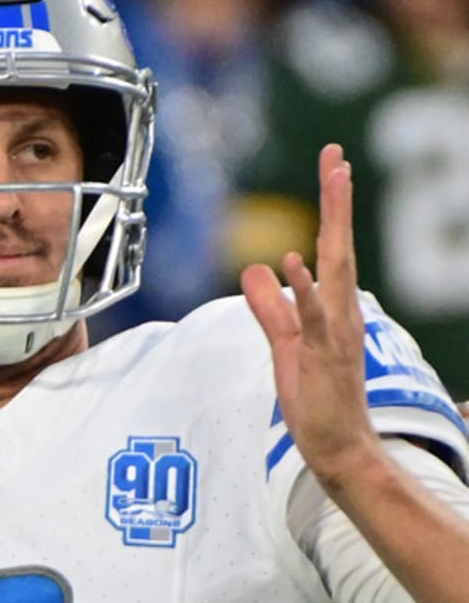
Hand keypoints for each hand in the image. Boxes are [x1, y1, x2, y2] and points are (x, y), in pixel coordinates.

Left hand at [240, 144, 376, 488]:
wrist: (339, 446)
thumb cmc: (317, 398)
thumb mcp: (285, 344)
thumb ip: (270, 308)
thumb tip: (257, 270)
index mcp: (335, 307)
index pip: (331, 249)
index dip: (331, 207)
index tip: (332, 164)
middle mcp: (343, 312)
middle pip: (340, 246)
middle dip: (337, 200)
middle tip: (335, 156)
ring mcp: (337, 333)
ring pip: (337, 270)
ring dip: (333, 226)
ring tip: (333, 182)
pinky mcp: (324, 356)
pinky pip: (315, 318)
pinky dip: (306, 288)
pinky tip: (295, 260)